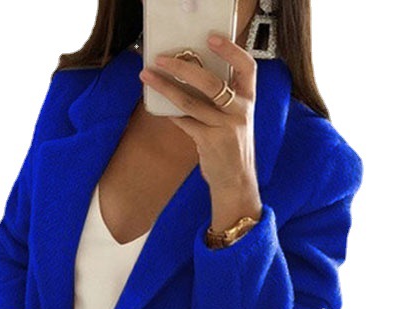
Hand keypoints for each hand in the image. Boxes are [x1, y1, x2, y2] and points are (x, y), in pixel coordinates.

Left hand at [138, 35, 262, 228]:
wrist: (236, 182)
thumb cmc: (231, 148)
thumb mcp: (234, 120)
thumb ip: (221, 101)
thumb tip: (190, 78)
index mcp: (248, 101)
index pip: (246, 68)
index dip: (231, 50)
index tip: (212, 38)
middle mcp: (240, 111)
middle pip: (211, 82)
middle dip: (183, 67)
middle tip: (163, 59)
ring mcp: (225, 127)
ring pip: (191, 102)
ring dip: (166, 88)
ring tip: (148, 77)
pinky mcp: (209, 142)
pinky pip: (184, 122)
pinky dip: (171, 113)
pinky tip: (159, 106)